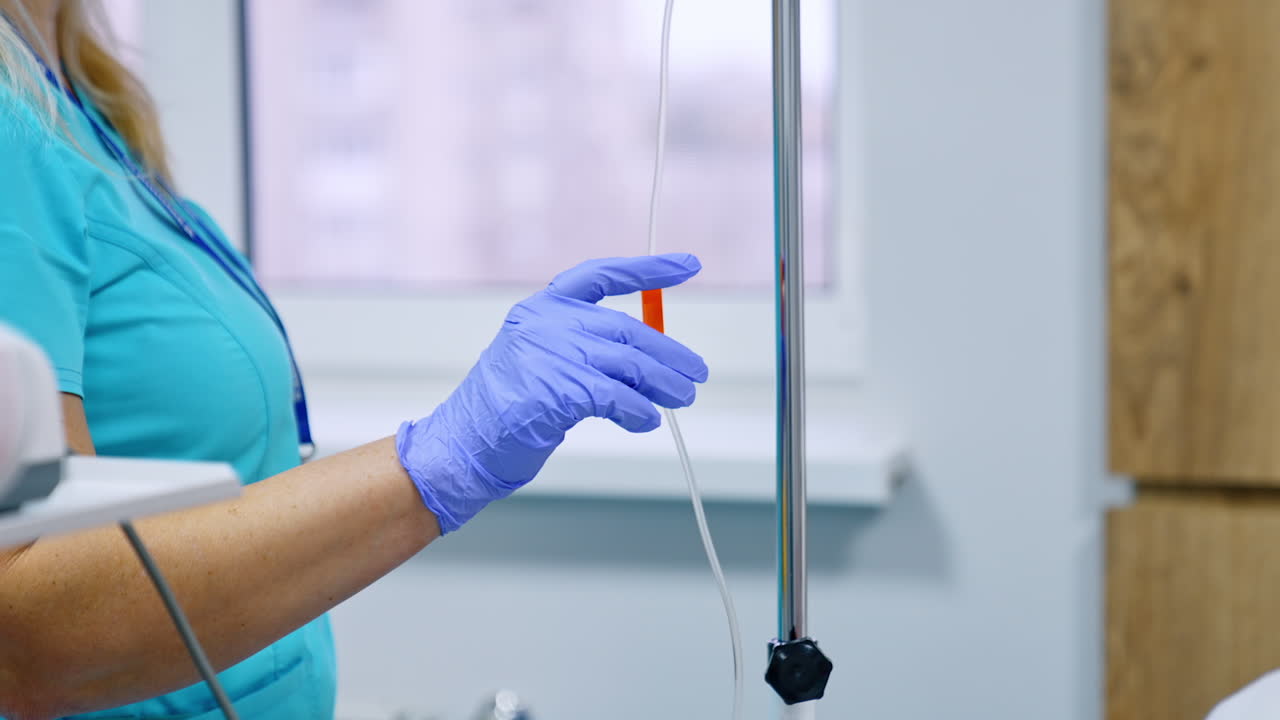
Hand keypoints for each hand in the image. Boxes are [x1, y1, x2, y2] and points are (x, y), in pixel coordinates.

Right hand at [396, 254, 708, 532]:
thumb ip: (588, 349)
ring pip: (628, 364)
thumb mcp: (546, 361)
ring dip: (663, 384)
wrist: (463, 444)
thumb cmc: (507, 408)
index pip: (602, 275)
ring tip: (682, 398)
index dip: (648, 270)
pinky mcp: (556, 389)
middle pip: (626, 330)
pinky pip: (615, 397)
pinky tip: (646, 421)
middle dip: (667, 352)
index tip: (688, 265)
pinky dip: (638, 411)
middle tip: (695, 373)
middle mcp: (546, 322)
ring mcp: (549, 353)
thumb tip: (650, 360)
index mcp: (542, 307)